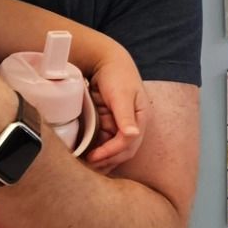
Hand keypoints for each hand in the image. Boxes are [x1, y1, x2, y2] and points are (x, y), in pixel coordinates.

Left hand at [85, 49, 147, 172]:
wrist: (106, 60)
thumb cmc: (117, 74)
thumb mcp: (121, 94)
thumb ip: (125, 115)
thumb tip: (133, 134)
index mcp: (141, 118)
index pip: (129, 142)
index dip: (111, 152)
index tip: (94, 157)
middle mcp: (133, 124)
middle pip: (124, 150)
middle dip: (108, 160)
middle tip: (89, 167)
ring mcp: (121, 124)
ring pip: (114, 149)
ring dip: (103, 158)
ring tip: (86, 165)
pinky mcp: (110, 123)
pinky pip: (105, 141)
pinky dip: (98, 149)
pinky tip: (87, 155)